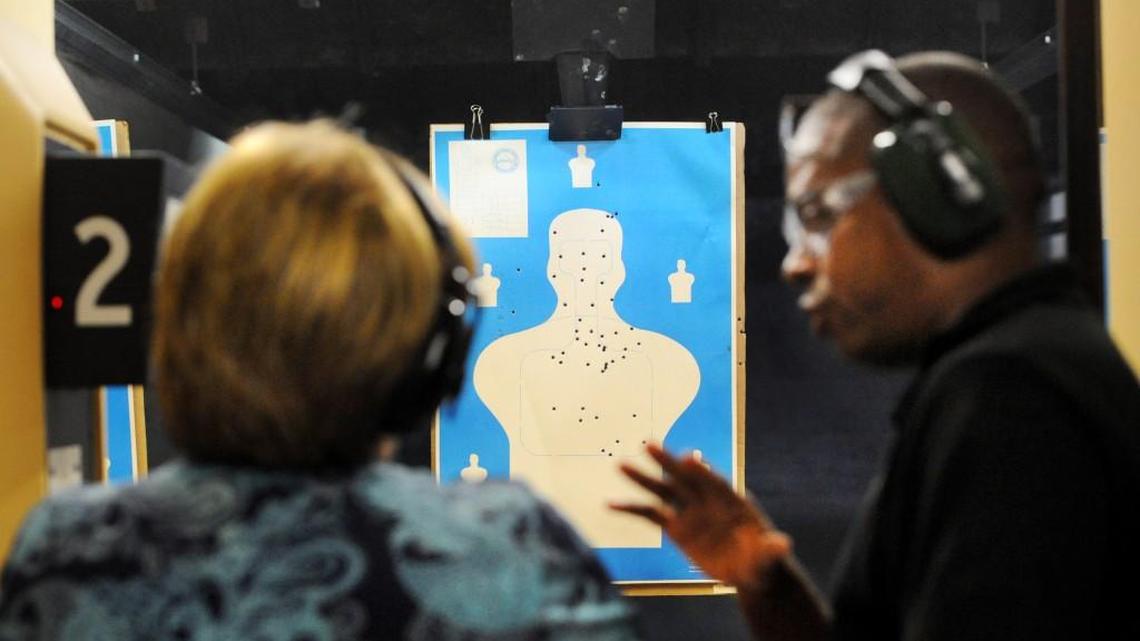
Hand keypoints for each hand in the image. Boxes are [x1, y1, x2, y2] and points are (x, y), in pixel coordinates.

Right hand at [610, 443, 791, 589]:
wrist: (748, 569)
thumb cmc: (762, 559)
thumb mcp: (769, 557)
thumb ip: (772, 549)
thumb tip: (784, 543)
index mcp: (730, 500)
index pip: (714, 482)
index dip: (702, 471)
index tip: (690, 457)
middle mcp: (706, 500)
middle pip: (684, 478)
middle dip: (667, 462)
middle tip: (648, 445)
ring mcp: (689, 511)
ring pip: (663, 490)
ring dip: (643, 478)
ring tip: (621, 465)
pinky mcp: (675, 526)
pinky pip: (650, 514)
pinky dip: (631, 508)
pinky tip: (611, 503)